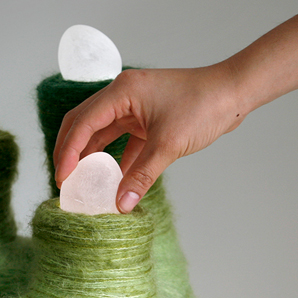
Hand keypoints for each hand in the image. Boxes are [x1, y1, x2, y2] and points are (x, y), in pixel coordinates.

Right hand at [53, 65, 244, 212]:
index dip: (68, 152)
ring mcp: (133, 106)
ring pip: (100, 132)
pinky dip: (115, 159)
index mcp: (121, 92)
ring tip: (81, 182)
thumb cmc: (204, 106)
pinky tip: (111, 180)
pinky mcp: (145, 118)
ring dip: (90, 156)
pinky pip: (121, 139)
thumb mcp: (168, 145)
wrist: (235, 92)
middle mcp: (122, 95)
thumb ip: (141, 176)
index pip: (82, 123)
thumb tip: (121, 205)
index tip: (62, 178)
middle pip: (82, 124)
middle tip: (63, 180)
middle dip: (70, 152)